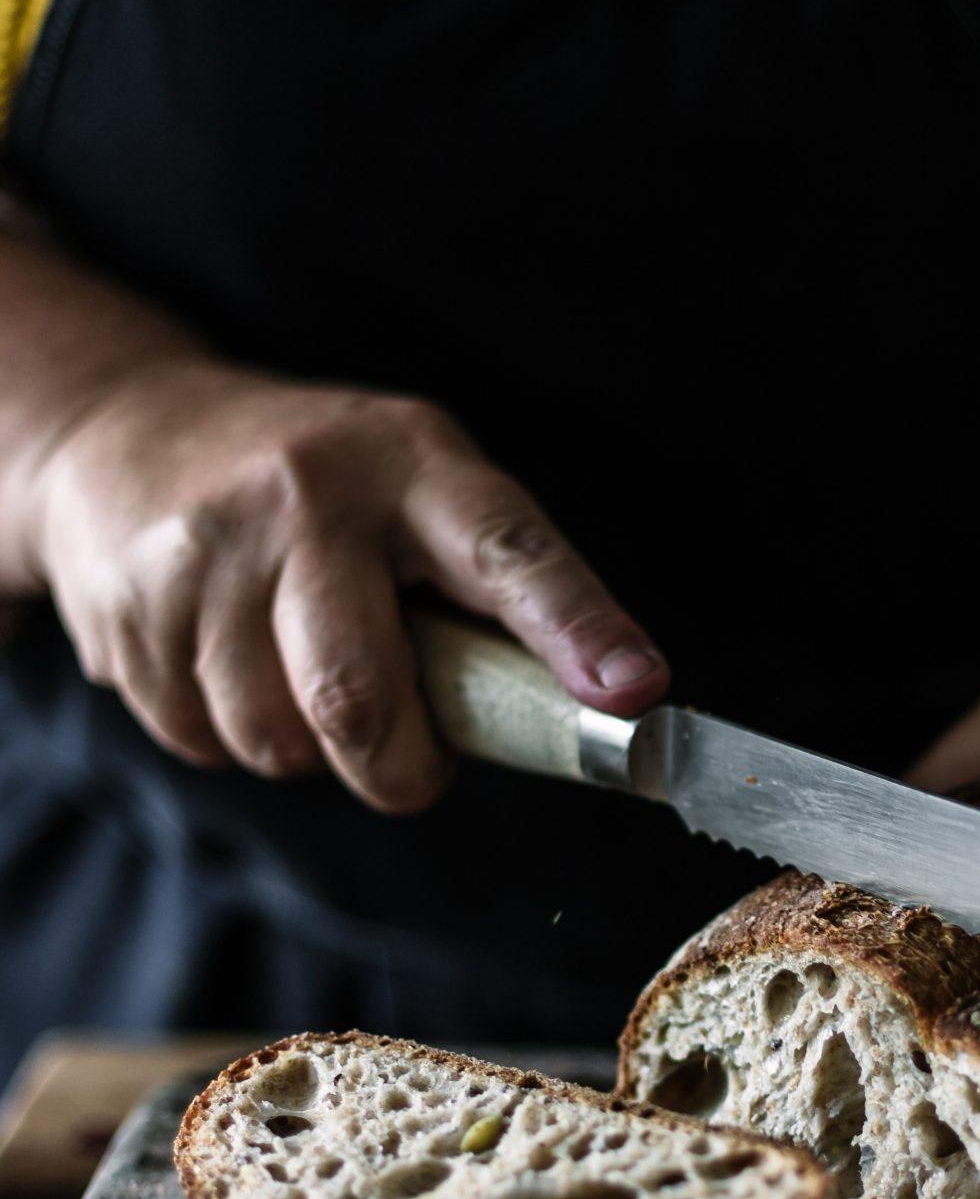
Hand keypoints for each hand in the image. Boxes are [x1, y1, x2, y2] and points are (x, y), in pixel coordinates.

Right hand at [18, 358, 668, 810]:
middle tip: (411, 762)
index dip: (575, 628)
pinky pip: (200, 739)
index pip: (509, 551)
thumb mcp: (420, 492)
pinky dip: (227, 736)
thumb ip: (493, 593)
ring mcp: (208, 550)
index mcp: (414, 464)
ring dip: (303, 750)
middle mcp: (308, 496)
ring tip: (301, 679)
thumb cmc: (322, 489)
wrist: (127, 430)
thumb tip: (592, 717)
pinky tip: (227, 667)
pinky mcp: (129, 605)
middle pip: (358, 695)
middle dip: (397, 768)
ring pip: (274, 738)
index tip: (633, 693)